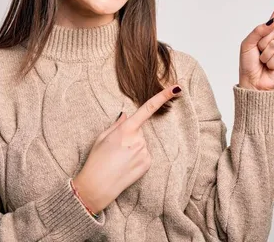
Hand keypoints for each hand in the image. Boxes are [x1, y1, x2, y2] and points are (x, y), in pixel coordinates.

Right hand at [72, 84, 181, 212]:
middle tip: (115, 149)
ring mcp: (144, 152)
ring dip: (133, 148)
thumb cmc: (96, 160)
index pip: (148, 108)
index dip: (163, 96)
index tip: (177, 88)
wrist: (97, 186)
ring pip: (141, 143)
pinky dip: (136, 158)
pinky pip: (144, 155)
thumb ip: (117, 124)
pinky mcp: (147, 163)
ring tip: (118, 159)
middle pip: (139, 131)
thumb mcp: (102, 137)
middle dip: (129, 136)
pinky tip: (126, 165)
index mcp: (125, 129)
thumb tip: (126, 115)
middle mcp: (138, 139)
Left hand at [238, 0, 273, 90]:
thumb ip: (258, 31)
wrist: (253, 83)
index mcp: (268, 31)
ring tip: (263, 62)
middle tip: (258, 54)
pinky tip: (270, 67)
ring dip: (264, 54)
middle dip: (260, 43)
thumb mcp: (247, 43)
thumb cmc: (248, 64)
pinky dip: (270, 61)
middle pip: (272, 29)